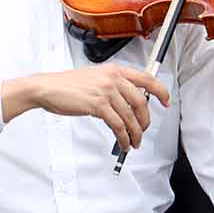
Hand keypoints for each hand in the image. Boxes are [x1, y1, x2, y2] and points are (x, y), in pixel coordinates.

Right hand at [3, 64, 170, 150]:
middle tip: (143, 130)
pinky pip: (117, 125)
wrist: (48, 88)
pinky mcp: (97, 105)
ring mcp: (106, 91)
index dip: (160, 91)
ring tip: (134, 142)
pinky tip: (123, 142)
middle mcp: (113, 78)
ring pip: (130, 116)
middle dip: (145, 120)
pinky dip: (123, 137)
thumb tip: (130, 101)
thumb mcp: (95, 77)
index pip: (146, 78)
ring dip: (135, 133)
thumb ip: (113, 84)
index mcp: (114, 70)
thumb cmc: (68, 85)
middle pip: (141, 101)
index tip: (165, 101)